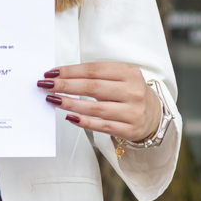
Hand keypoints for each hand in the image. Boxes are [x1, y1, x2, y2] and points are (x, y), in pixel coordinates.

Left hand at [37, 62, 158, 142]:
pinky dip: (83, 121)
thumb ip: (97, 75)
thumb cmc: (129, 93)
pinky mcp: (129, 129)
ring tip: (52, 100)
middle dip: (65, 85)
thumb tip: (62, 76)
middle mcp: (133, 91)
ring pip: (95, 108)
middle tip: (45, 85)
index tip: (51, 73)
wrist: (154, 115)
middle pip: (92, 87)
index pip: (94, 70)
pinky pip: (101, 126)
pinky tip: (69, 116)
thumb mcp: (120, 77)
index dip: (70, 71)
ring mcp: (132, 112)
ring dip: (69, 103)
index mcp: (129, 73)